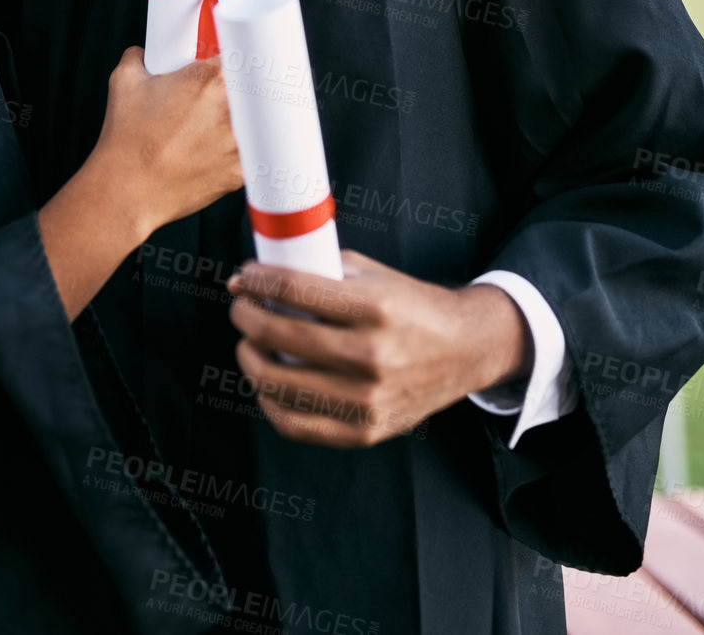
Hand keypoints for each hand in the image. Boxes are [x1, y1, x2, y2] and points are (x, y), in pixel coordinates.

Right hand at [94, 46, 243, 238]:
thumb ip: (139, 57)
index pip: (242, 55)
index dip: (238, 62)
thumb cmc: (125, 139)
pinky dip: (244, 154)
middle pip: (260, 87)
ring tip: (216, 129)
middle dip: (245, 91)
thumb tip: (142, 54)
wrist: (125, 191)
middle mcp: (231, 106)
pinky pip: (253, 156)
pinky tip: (220, 154)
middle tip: (224, 100)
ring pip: (261, 122)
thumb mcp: (124, 81)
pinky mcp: (240, 171)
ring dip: (248, 122)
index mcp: (209, 77)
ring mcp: (239, 141)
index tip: (234, 67)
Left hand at [226, 249, 531, 448]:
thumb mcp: (373, 275)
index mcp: (376, 307)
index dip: (258, 280)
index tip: (243, 277)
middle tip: (241, 306)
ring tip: (249, 343)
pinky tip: (266, 383)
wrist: (462, 350)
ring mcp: (368, 400)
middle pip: (280, 334)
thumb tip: (261, 277)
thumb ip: (322, 272)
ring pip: (279, 383)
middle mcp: (372, 356)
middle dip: (246, 315)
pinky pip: (296, 423)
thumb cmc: (411, 307)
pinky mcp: (365, 432)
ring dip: (249, 358)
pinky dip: (269, 402)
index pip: (295, 289)